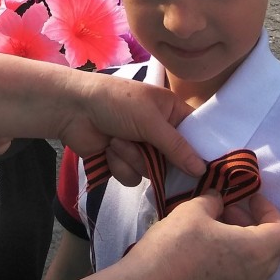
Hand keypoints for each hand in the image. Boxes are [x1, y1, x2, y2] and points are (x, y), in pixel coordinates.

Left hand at [56, 69, 205, 182]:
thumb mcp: (150, 120)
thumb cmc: (115, 103)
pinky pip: (131, 177)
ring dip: (132, 158)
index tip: (206, 172)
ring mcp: (140, 147)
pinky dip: (118, 164)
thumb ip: (177, 147)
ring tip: (116, 140)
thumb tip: (204, 170)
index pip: (197, 137)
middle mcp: (158, 131)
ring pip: (151, 171)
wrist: (73, 109)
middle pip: (174, 161)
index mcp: (171, 112)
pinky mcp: (121, 160)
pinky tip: (107, 149)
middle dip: (155, 157)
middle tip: (144, 146)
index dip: (201, 154)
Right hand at [130, 191, 279, 279]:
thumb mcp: (193, 210)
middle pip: (270, 249)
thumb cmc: (177, 244)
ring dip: (242, 245)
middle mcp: (257, 278)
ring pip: (254, 267)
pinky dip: (231, 262)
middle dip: (253, 226)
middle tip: (226, 210)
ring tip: (213, 230)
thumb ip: (212, 201)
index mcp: (257, 252)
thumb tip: (218, 200)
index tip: (249, 198)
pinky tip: (202, 252)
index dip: (269, 210)